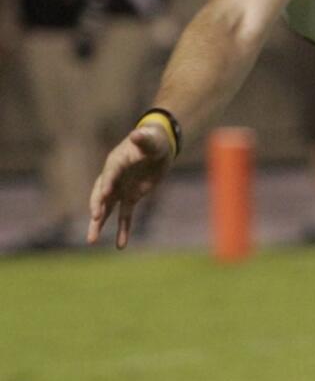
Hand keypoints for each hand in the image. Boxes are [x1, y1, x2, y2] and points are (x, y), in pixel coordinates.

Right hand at [87, 124, 173, 248]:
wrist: (158, 147)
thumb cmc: (153, 141)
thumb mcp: (151, 140)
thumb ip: (143, 139)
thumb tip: (137, 134)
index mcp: (115, 162)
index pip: (109, 174)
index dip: (107, 184)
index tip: (105, 195)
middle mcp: (113, 177)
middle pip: (101, 194)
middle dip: (97, 206)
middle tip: (94, 218)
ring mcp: (120, 189)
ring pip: (107, 209)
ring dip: (99, 224)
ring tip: (91, 241)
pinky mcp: (130, 197)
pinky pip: (124, 216)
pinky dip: (123, 230)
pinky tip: (121, 245)